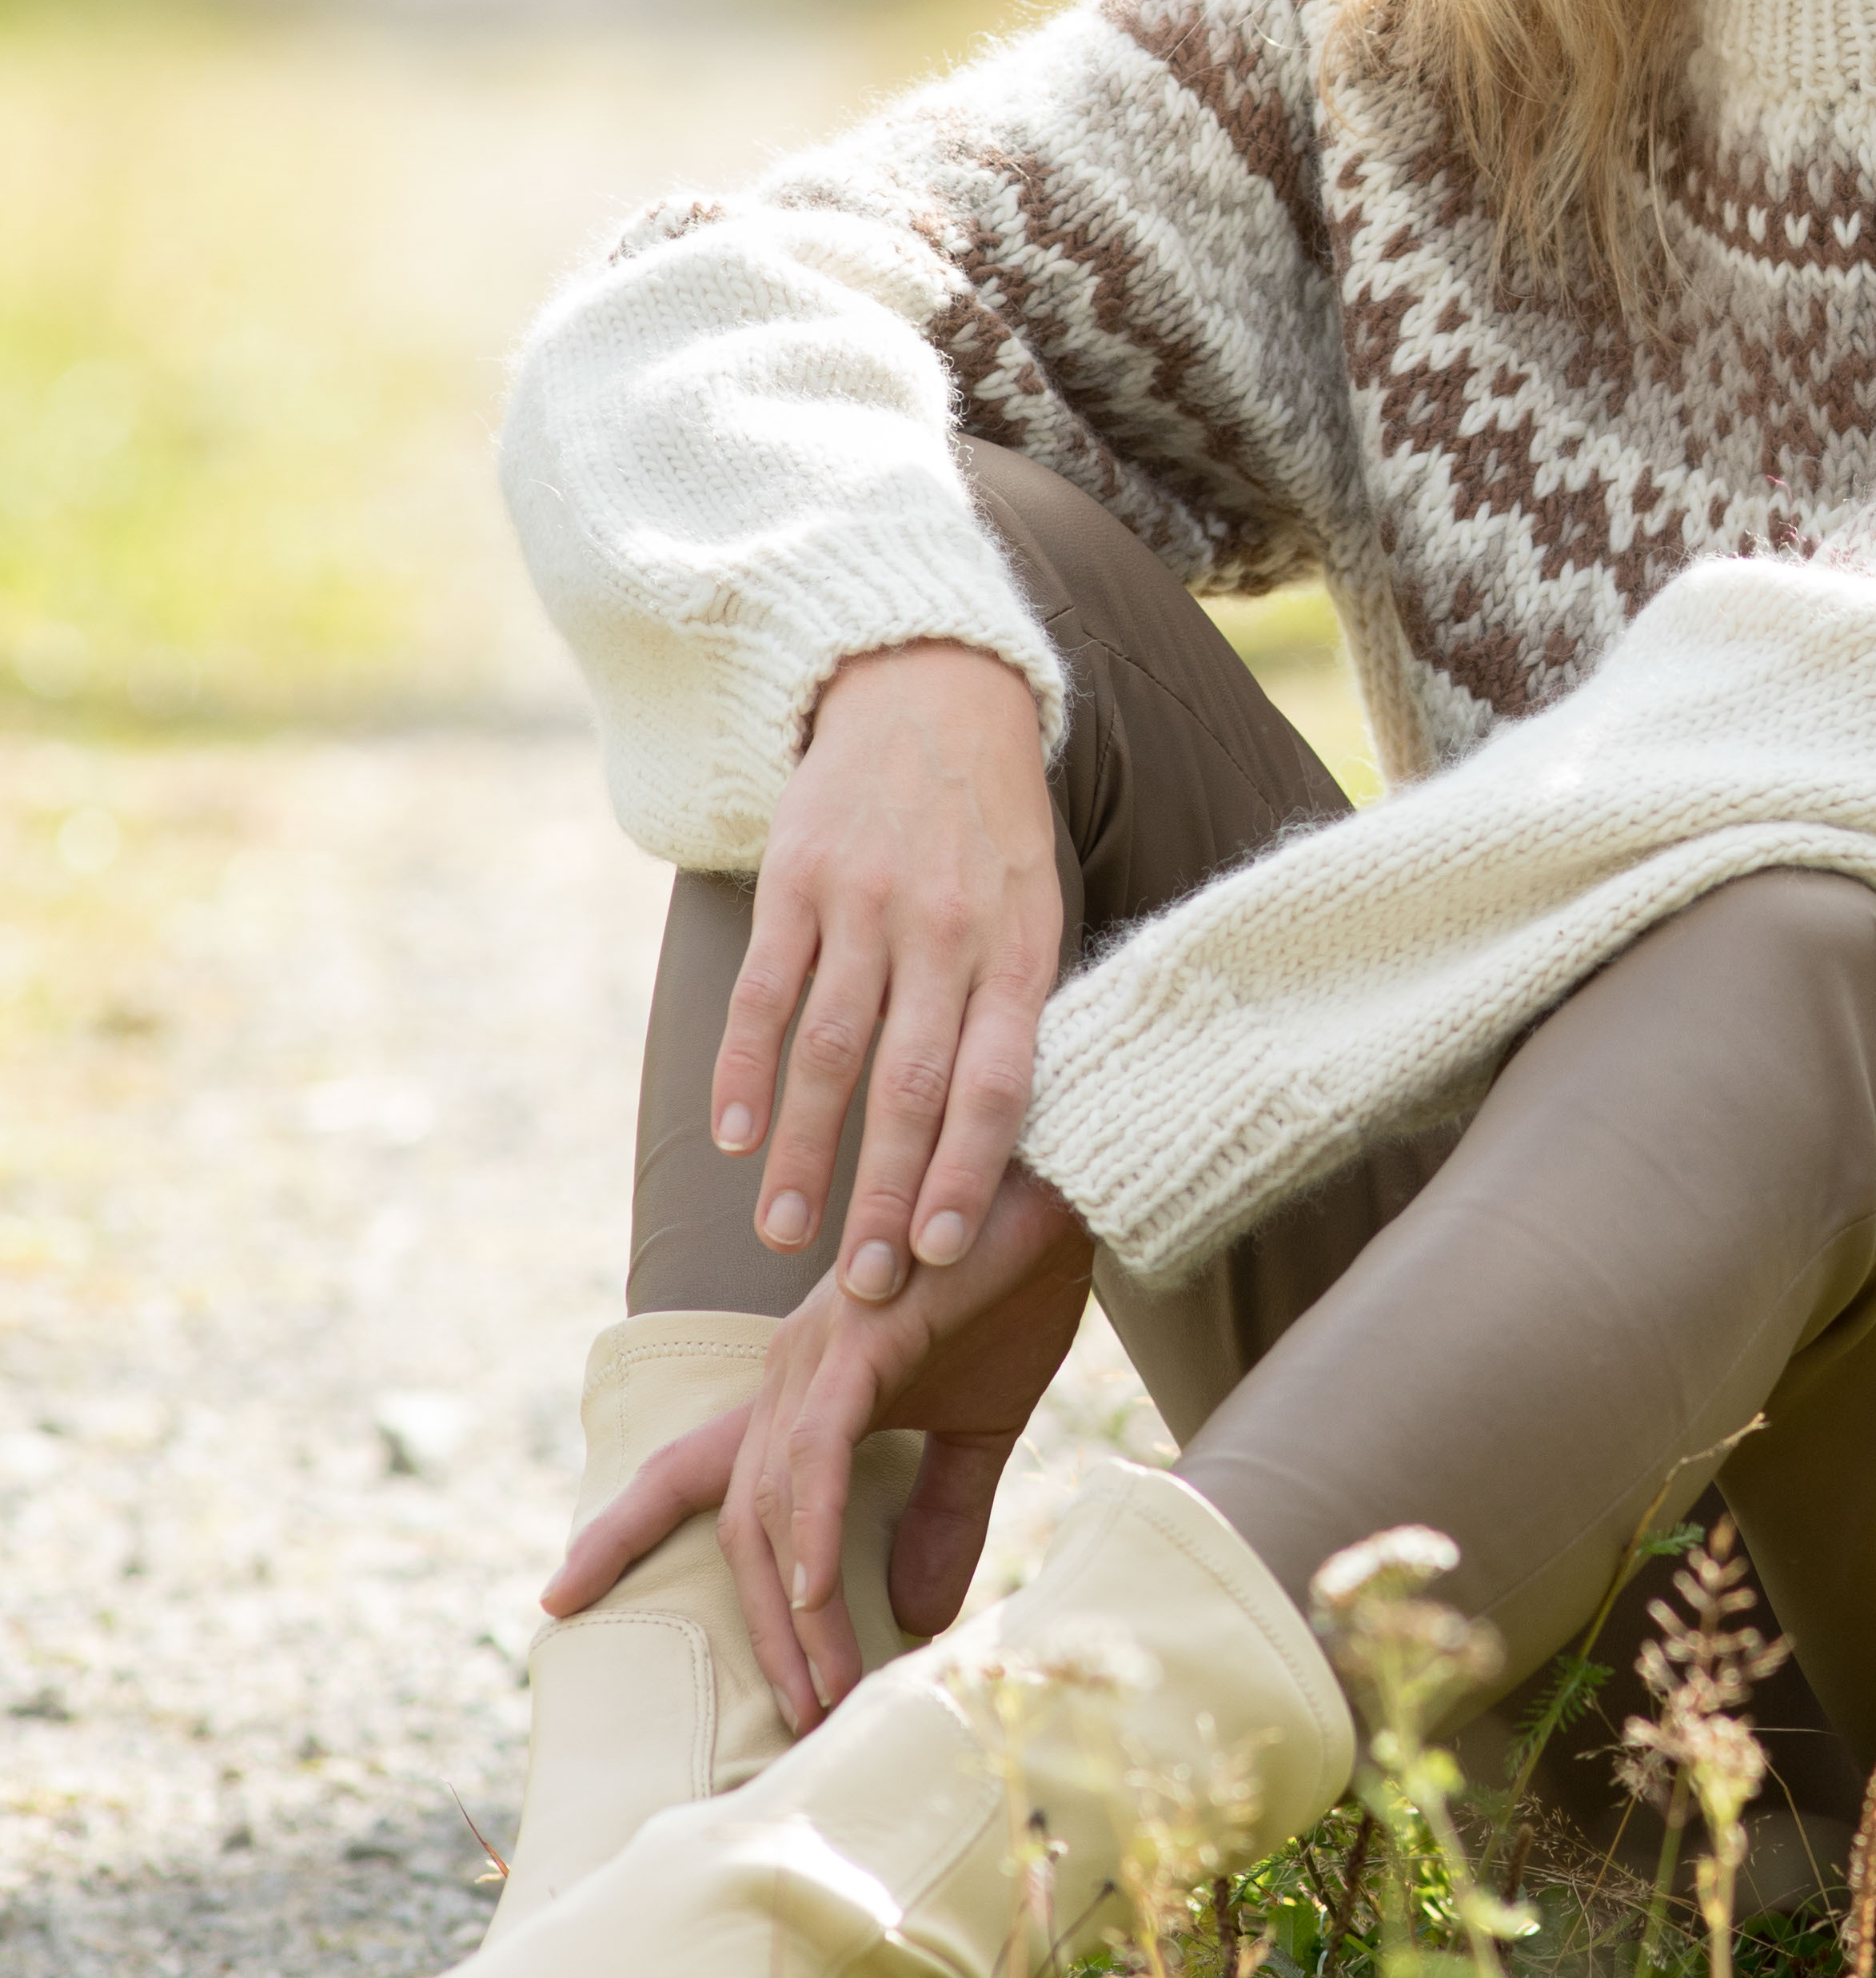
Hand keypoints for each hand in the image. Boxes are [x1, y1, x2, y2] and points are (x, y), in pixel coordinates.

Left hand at [545, 1166, 1098, 1729]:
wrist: (1069, 1191)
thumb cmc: (1016, 1291)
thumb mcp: (979, 1430)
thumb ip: (939, 1516)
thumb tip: (916, 1615)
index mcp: (798, 1391)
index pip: (686, 1475)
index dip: (618, 1533)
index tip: (557, 1599)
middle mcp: (784, 1374)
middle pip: (734, 1525)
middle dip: (757, 1628)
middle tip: (794, 1716)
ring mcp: (815, 1357)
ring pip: (772, 1508)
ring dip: (798, 1610)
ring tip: (830, 1692)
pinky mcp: (861, 1344)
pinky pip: (816, 1455)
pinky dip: (814, 1529)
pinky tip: (824, 1595)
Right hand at [716, 637, 1061, 1307]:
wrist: (931, 693)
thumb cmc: (992, 831)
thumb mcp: (1037, 908)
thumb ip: (1018, 1011)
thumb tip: (1012, 1147)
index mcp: (1020, 948)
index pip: (999, 1083)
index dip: (969, 1173)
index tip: (942, 1255)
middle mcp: (947, 930)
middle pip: (913, 1086)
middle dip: (885, 1194)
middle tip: (863, 1284)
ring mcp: (867, 902)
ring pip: (831, 1051)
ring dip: (806, 1153)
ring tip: (785, 1234)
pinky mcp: (798, 877)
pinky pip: (767, 990)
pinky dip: (746, 1070)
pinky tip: (736, 1138)